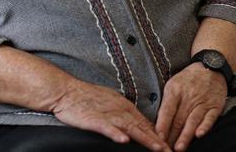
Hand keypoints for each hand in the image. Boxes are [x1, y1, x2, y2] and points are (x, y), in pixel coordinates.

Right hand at [52, 80, 171, 151]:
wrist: (66, 91)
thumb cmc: (85, 97)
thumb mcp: (109, 102)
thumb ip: (124, 113)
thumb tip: (138, 126)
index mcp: (123, 106)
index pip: (144, 123)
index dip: (157, 135)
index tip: (169, 145)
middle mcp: (119, 110)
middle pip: (141, 126)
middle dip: (157, 140)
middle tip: (169, 151)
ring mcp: (107, 114)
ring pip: (129, 127)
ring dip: (144, 138)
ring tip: (157, 148)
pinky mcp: (93, 119)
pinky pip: (106, 127)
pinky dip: (115, 133)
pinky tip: (124, 140)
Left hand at [155, 63, 226, 150]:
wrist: (210, 67)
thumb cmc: (188, 79)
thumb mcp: (172, 85)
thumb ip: (167, 102)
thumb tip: (159, 123)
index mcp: (175, 90)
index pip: (166, 111)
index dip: (161, 125)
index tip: (157, 138)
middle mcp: (189, 96)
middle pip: (179, 119)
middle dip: (172, 136)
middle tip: (166, 149)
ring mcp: (203, 101)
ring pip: (192, 121)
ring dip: (185, 136)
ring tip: (179, 147)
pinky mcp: (215, 106)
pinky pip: (210, 118)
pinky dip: (205, 126)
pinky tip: (199, 135)